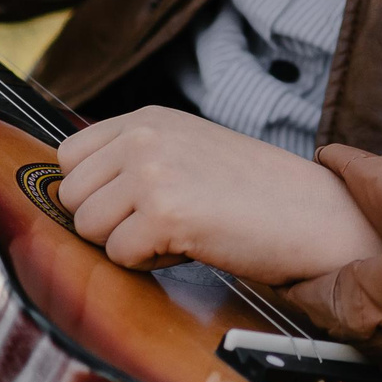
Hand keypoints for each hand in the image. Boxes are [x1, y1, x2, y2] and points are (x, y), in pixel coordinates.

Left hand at [55, 107, 381, 283]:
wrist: (313, 213)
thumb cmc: (255, 192)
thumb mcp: (188, 150)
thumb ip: (133, 157)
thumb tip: (67, 192)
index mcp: (149, 117)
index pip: (70, 156)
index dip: (96, 190)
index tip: (137, 202)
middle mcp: (145, 136)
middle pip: (73, 197)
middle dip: (110, 222)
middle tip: (166, 219)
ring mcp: (152, 171)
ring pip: (88, 229)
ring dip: (128, 243)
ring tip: (182, 229)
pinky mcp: (163, 213)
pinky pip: (119, 256)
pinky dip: (151, 263)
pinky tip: (192, 244)